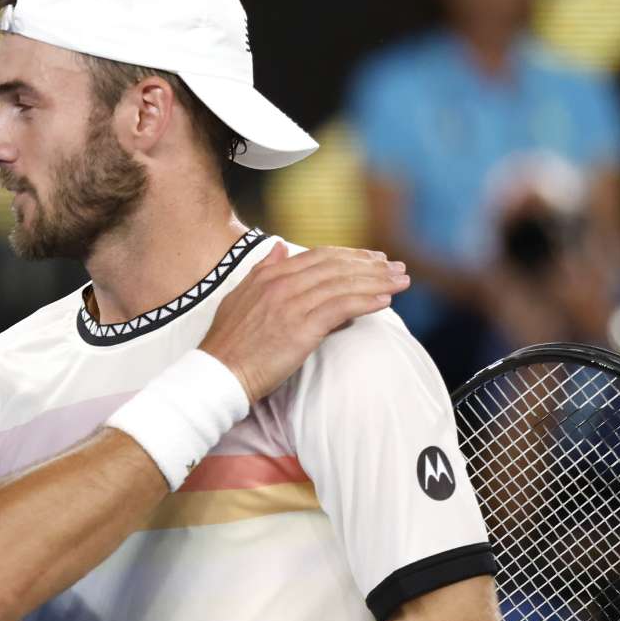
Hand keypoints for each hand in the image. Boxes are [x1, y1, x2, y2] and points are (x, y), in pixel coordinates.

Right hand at [200, 243, 407, 400]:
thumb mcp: (239, 296)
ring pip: (343, 284)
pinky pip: (341, 308)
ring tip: (400, 282)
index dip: (350, 255)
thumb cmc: (229, 343)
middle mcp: (282, 284)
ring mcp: (292, 304)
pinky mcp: (301, 328)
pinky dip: (366, 302)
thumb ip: (262, 269)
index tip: (372, 258)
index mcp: (269, 274)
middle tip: (395, 267)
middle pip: (336, 266)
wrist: (219, 373)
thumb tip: (280, 247)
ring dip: (376, 281)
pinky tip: (384, 302)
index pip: (319, 256)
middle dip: (370, 265)